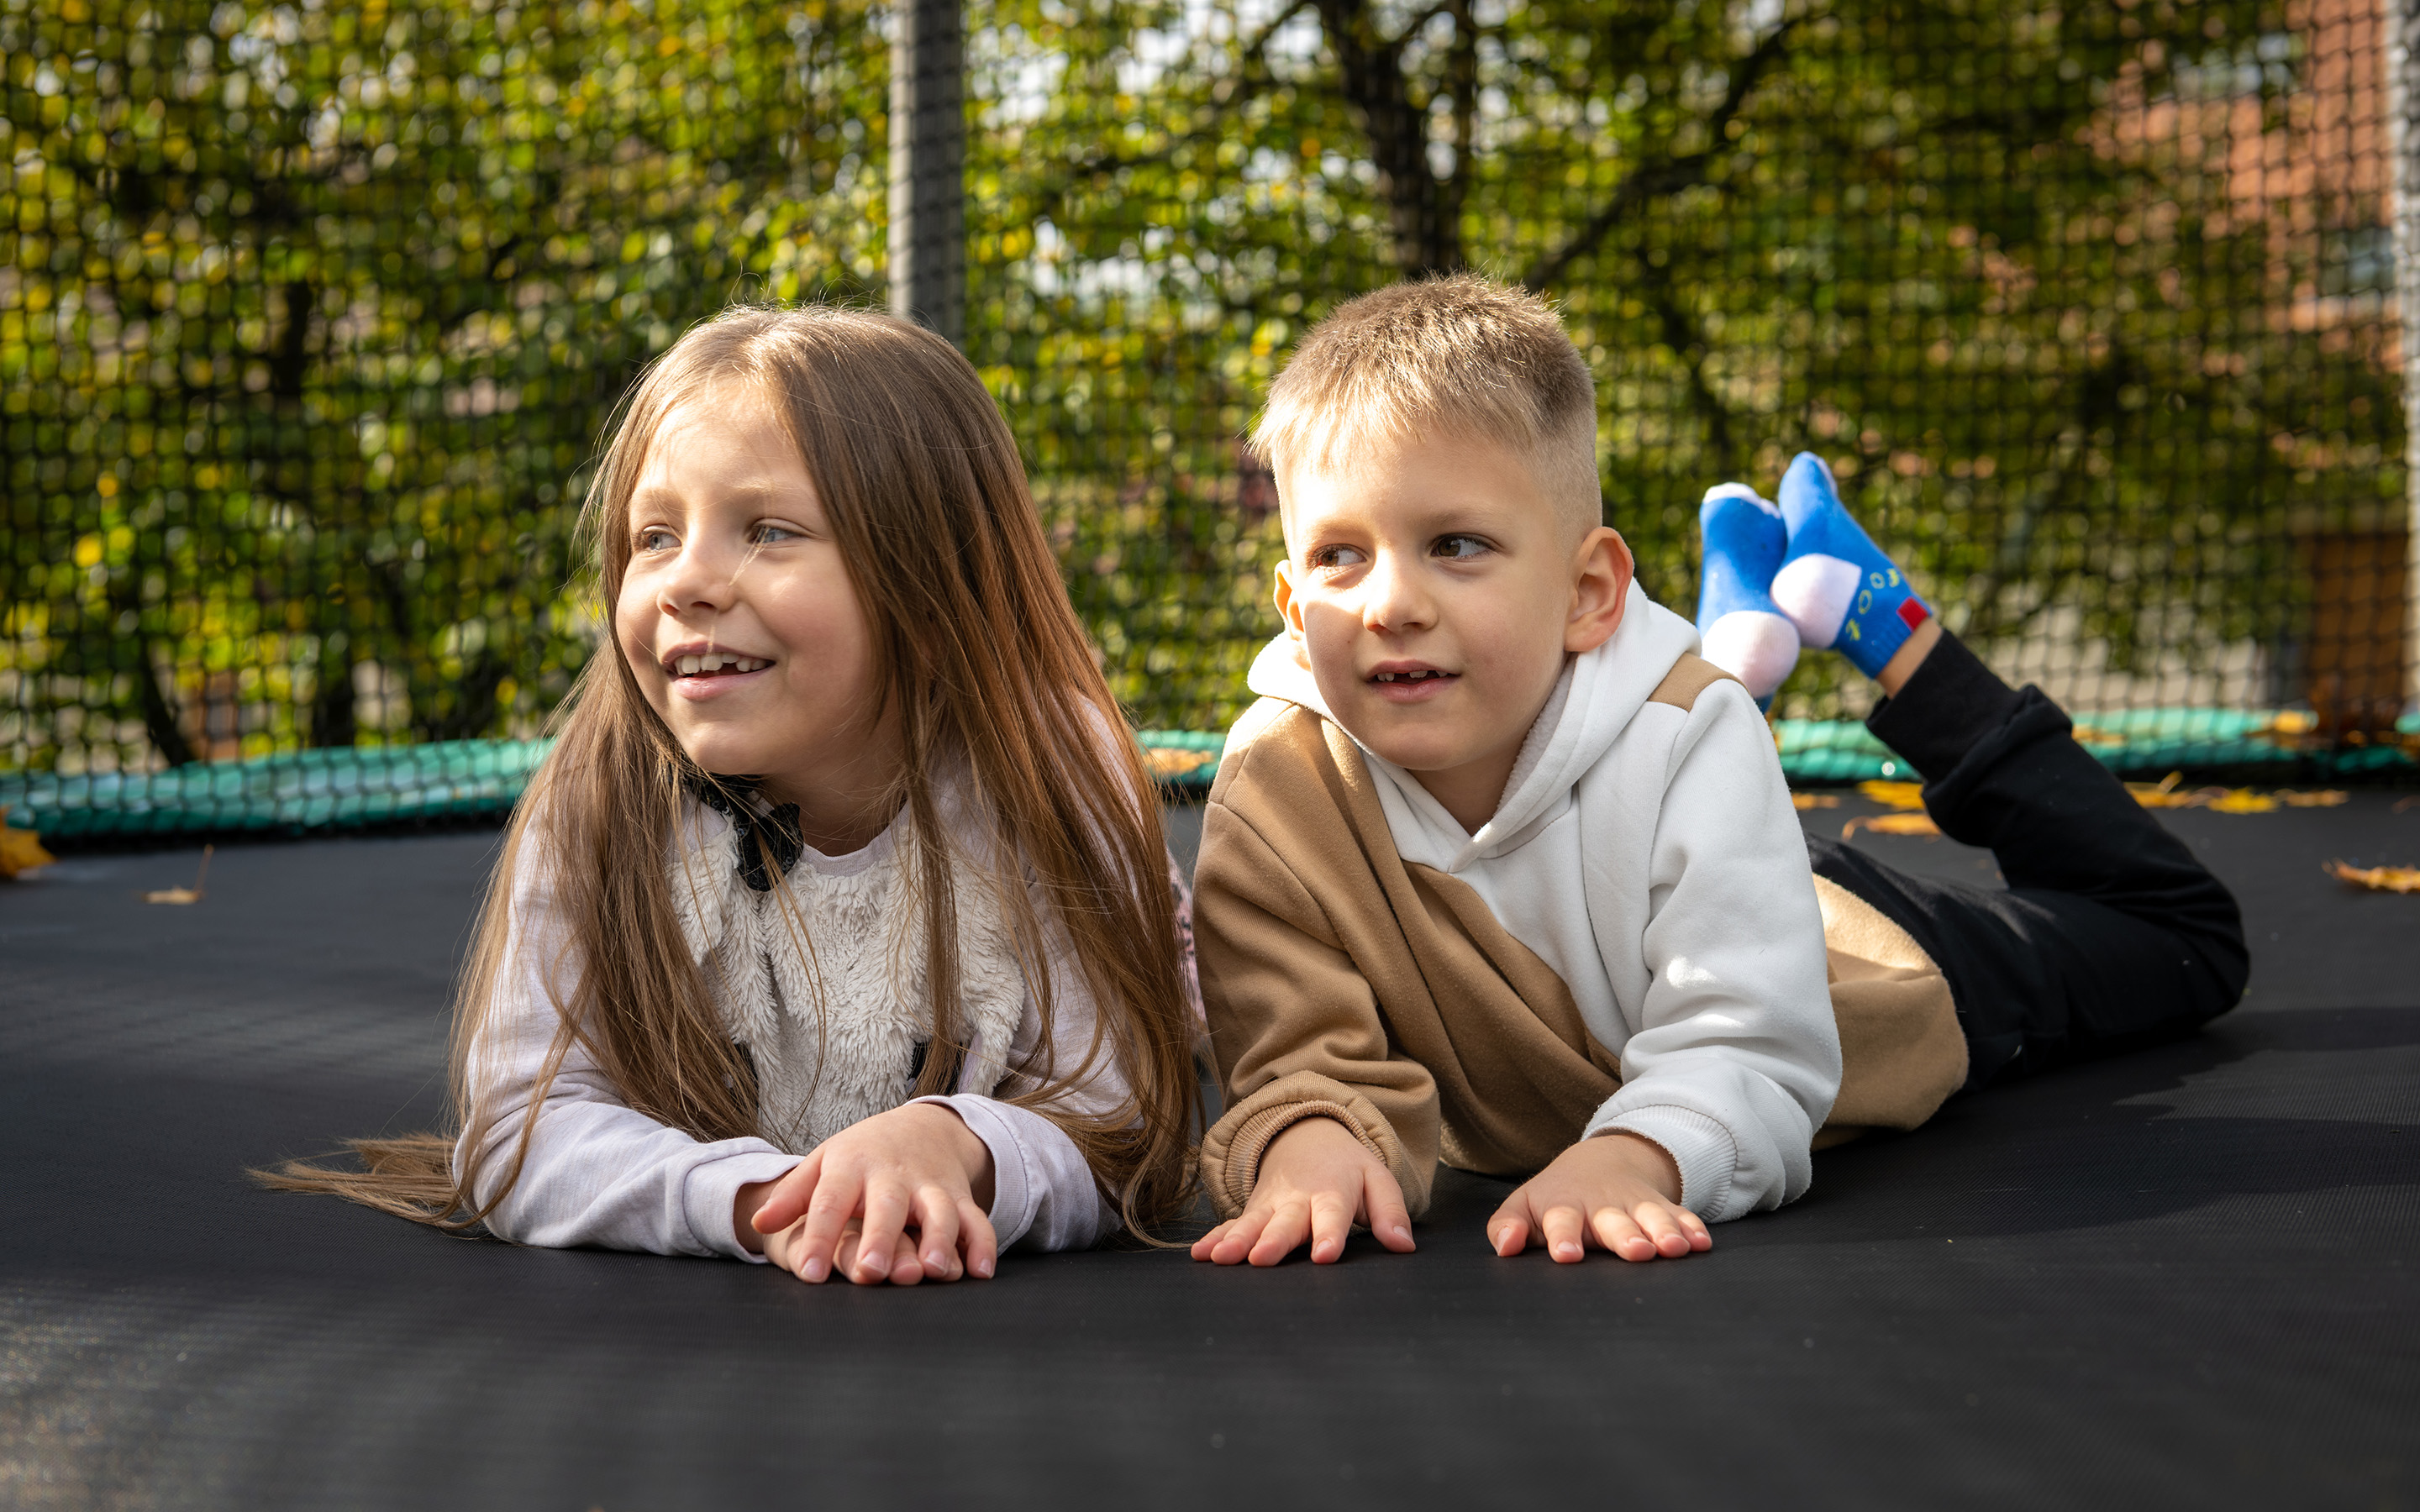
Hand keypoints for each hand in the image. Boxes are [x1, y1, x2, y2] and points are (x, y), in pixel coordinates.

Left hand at [734, 1101, 998, 1284]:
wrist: (924, 1125)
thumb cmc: (862, 1155)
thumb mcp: (824, 1163)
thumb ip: (793, 1195)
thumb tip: (758, 1221)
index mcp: (851, 1165)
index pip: (830, 1201)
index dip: (819, 1236)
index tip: (809, 1273)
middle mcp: (893, 1175)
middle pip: (887, 1205)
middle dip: (881, 1238)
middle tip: (871, 1271)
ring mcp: (931, 1185)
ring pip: (939, 1211)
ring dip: (939, 1239)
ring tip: (932, 1269)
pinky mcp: (961, 1197)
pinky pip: (976, 1220)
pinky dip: (982, 1245)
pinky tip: (980, 1271)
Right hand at [1190, 1115, 1415, 1266]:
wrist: (1308, 1136)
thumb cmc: (1349, 1170)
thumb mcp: (1378, 1181)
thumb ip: (1390, 1213)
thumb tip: (1404, 1246)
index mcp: (1333, 1193)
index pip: (1332, 1215)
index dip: (1329, 1234)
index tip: (1324, 1255)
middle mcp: (1298, 1200)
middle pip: (1285, 1223)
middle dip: (1273, 1241)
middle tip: (1261, 1259)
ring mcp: (1271, 1205)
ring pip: (1253, 1224)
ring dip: (1236, 1241)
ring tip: (1221, 1258)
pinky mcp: (1254, 1211)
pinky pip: (1232, 1225)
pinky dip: (1215, 1238)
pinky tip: (1201, 1255)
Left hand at [1487, 1132, 1711, 1263]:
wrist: (1600, 1162)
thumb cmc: (1555, 1198)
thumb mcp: (1524, 1206)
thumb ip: (1506, 1227)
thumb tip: (1505, 1247)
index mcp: (1565, 1208)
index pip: (1561, 1221)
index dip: (1563, 1237)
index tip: (1566, 1254)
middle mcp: (1603, 1207)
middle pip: (1615, 1222)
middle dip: (1625, 1236)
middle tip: (1636, 1251)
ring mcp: (1636, 1207)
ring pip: (1652, 1218)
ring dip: (1664, 1231)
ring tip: (1674, 1248)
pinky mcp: (1664, 1209)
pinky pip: (1682, 1217)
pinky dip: (1693, 1229)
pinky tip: (1701, 1243)